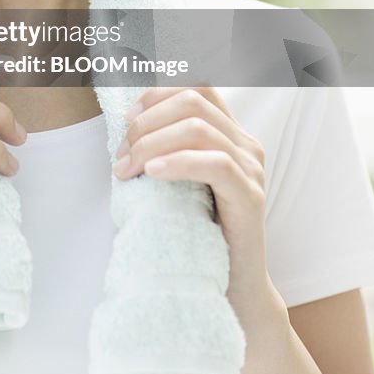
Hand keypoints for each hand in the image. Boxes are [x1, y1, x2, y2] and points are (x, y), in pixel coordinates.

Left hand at [113, 85, 278, 326]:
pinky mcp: (251, 197)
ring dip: (152, 144)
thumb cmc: (199, 232)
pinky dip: (178, 162)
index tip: (127, 119)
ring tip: (128, 170)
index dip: (157, 93)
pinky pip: (216, 164)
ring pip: (197, 128)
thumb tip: (126, 124)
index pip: (196, 86)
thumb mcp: (180, 180)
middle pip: (191, 101)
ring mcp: (251, 169)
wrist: (234, 287)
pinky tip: (154, 174)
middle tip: (121, 156)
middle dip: (146, 122)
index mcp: (229, 133)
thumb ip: (166, 149)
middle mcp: (245, 143)